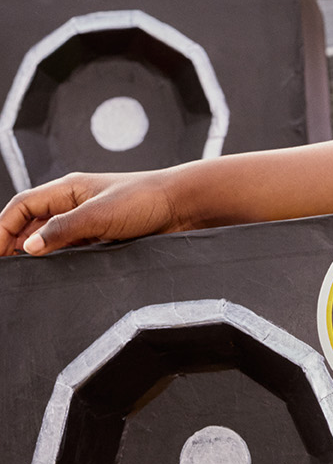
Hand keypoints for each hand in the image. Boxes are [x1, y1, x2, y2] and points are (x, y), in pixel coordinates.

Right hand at [0, 169, 188, 256]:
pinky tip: (52, 273)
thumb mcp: (99, 214)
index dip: (1, 228)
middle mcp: (73, 203)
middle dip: (11, 242)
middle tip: (5, 270)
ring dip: (33, 252)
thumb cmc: (146, 199)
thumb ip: (62, 230)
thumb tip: (27, 246)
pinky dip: (55, 259)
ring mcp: (86, 220)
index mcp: (67, 189)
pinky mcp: (100, 236)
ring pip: (47, 237)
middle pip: (29, 222)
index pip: (21, 206)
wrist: (183, 205)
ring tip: (20, 274)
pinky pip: (69, 248)